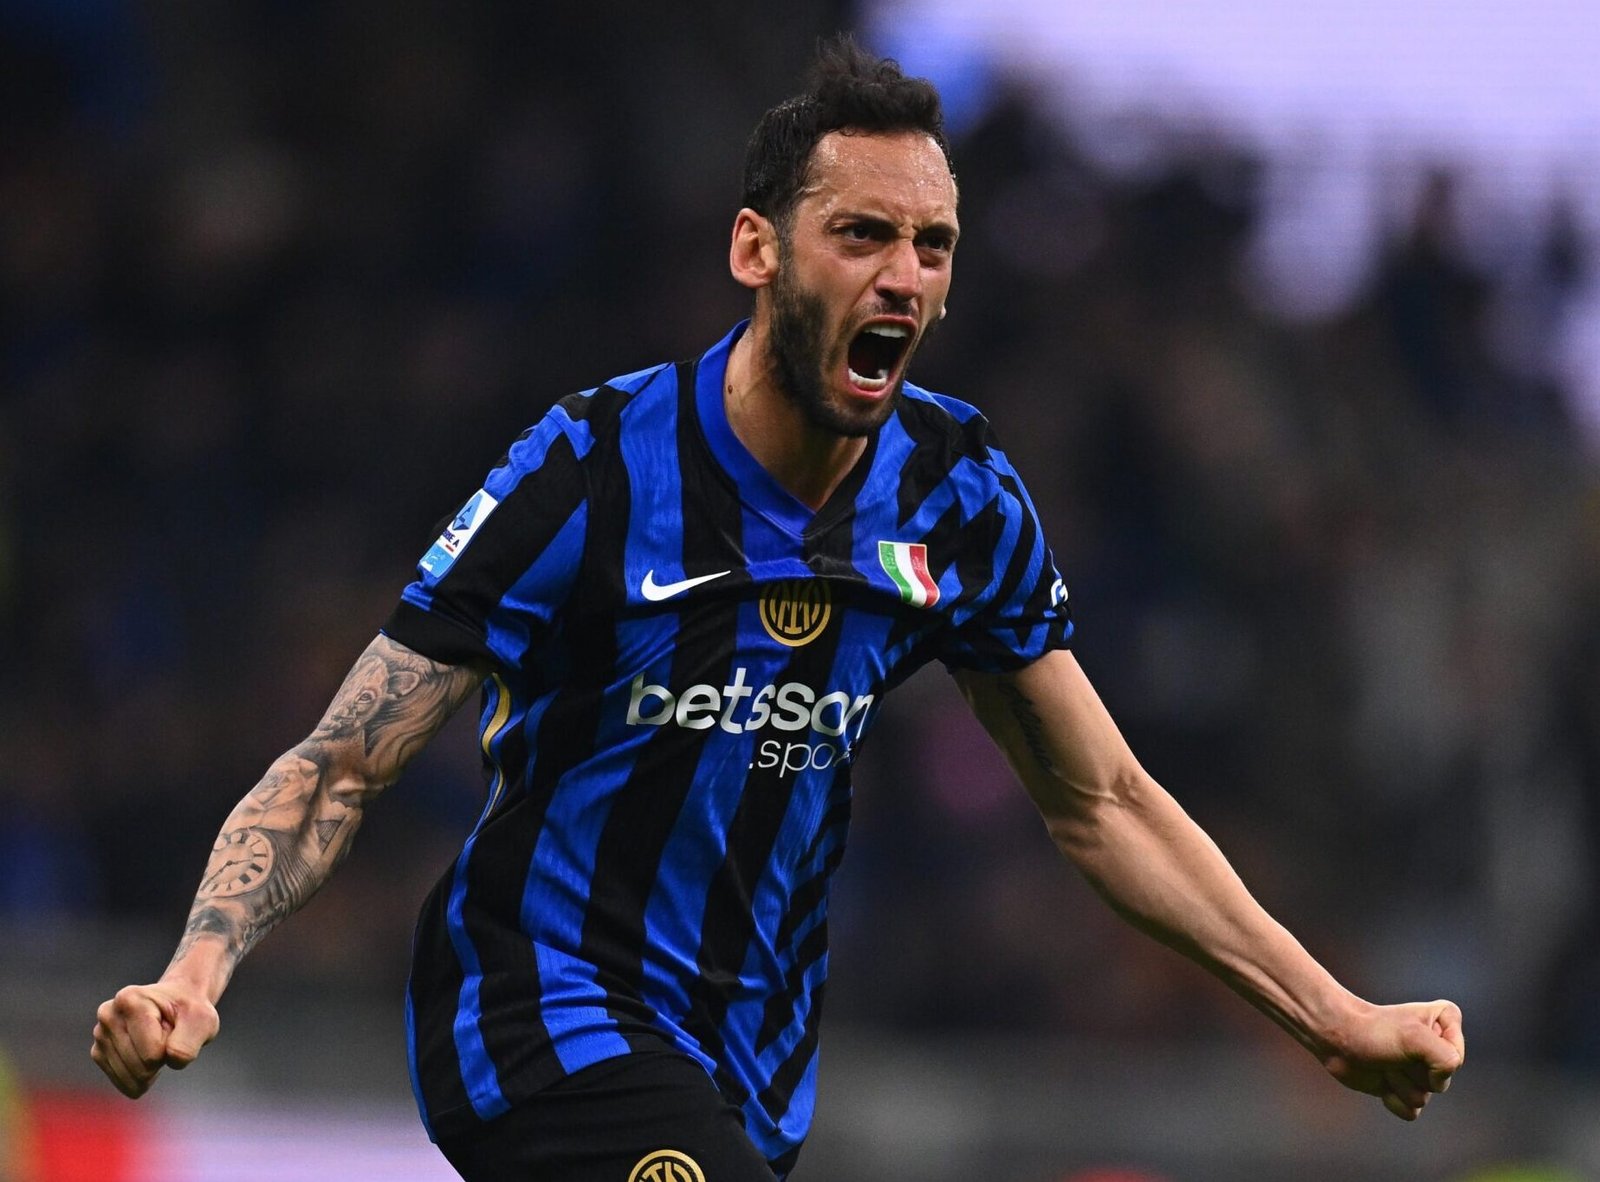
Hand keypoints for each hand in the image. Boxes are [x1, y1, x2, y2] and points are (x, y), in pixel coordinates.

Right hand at [91, 982, 219, 1097]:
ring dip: (151, 1069)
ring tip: (156, 1043)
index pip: (153, 1052)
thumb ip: (189, 1043)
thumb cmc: (189, 1012)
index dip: (172, 1048)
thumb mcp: (203, 1021)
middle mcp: (108, 1015)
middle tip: (167, 1037)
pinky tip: (146, 1054)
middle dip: (161, 1059)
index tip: (175, 1028)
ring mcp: (100, 1034)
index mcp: (130, 1000)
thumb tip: (170, 1060)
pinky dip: (141, 1077)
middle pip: (140, 1067)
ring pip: (131, 1078)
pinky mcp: (99, 1052)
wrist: (177, 1004)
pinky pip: (124, 1084)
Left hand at [1321, 998, 1463, 1119]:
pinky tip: (1381, 1080)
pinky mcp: (1404, 1087)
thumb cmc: (1374, 1031)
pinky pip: (1412, 1111)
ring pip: (1424, 1098)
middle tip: (1392, 1052)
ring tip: (1384, 1062)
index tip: (1408, 1036)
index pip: (1455, 1059)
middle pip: (1440, 1083)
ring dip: (1399, 1084)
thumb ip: (1446, 1058)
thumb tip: (1438, 1085)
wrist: (1336, 1038)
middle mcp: (1438, 1045)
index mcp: (1446, 1021)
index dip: (1431, 1056)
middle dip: (1411, 1072)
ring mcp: (1421, 1068)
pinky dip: (1394, 1100)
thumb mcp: (1416, 1037)